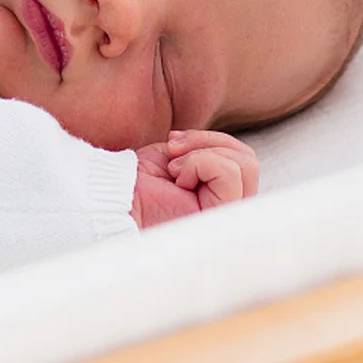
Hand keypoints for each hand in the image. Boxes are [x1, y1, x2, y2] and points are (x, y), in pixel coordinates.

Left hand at [131, 129, 258, 227]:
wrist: (113, 202)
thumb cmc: (138, 183)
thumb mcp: (176, 157)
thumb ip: (207, 153)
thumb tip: (221, 151)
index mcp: (219, 198)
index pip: (245, 161)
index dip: (211, 142)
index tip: (173, 147)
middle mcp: (229, 213)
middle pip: (249, 160)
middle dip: (208, 142)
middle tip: (173, 153)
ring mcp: (227, 219)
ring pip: (245, 164)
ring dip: (201, 153)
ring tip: (173, 170)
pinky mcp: (220, 220)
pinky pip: (229, 172)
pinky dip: (199, 163)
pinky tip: (177, 181)